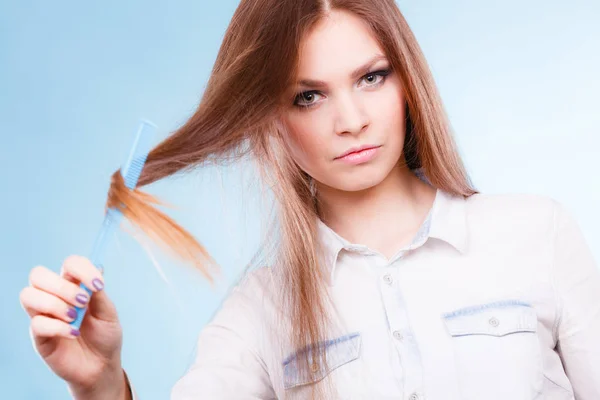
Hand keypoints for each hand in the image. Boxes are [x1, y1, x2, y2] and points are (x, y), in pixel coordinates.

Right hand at [20, 255, 124, 393]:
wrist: (102, 366)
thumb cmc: (105, 336)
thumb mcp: (108, 313)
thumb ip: (98, 293)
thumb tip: (96, 270)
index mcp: (74, 286)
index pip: (69, 264)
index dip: (81, 268)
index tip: (97, 285)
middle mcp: (54, 297)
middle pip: (39, 275)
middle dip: (62, 286)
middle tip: (83, 302)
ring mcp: (44, 315)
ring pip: (28, 295)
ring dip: (54, 303)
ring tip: (75, 317)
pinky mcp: (39, 336)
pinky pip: (37, 323)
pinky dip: (57, 326)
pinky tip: (73, 333)